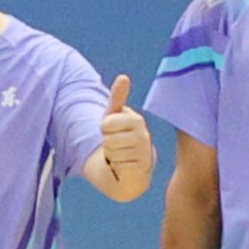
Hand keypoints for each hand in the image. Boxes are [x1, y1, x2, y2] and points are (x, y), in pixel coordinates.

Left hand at [93, 75, 151, 193]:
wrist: (128, 171)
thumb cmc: (119, 139)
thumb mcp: (113, 117)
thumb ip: (117, 98)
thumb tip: (124, 76)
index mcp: (137, 120)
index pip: (106, 123)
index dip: (104, 130)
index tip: (112, 133)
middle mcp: (144, 137)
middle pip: (108, 139)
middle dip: (107, 144)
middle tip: (116, 147)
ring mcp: (145, 155)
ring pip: (112, 153)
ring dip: (112, 157)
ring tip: (120, 157)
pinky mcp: (142, 172)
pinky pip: (119, 167)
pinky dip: (117, 169)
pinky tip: (124, 168)